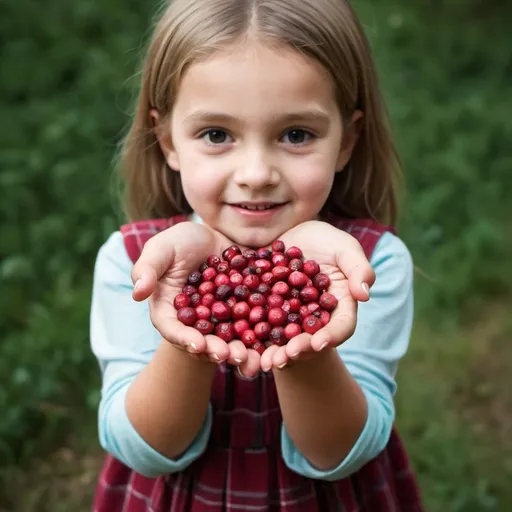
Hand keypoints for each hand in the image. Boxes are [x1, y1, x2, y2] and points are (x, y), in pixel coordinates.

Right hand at [130, 221, 260, 376]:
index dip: (183, 338)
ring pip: (228, 340)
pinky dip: (260, 337)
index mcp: (170, 309)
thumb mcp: (161, 248)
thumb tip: (138, 293)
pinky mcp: (242, 313)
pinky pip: (251, 327)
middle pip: (202, 340)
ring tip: (250, 359)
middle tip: (228, 356)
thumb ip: (148, 268)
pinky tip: (271, 345)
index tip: (196, 345)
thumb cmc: (180, 241)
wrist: (214, 237)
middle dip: (215, 350)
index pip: (172, 327)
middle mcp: (194, 321)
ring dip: (238, 351)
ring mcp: (220, 320)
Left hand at [260, 220, 375, 370]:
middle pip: (310, 340)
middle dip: (298, 350)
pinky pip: (258, 325)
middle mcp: (313, 318)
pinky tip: (242, 344)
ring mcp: (288, 317)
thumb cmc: (326, 241)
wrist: (291, 232)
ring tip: (265, 361)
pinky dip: (252, 336)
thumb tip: (364, 295)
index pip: (341, 326)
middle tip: (286, 357)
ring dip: (274, 353)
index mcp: (338, 307)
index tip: (319, 344)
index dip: (331, 336)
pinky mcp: (265, 311)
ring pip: (283, 339)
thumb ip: (358, 269)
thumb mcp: (345, 248)